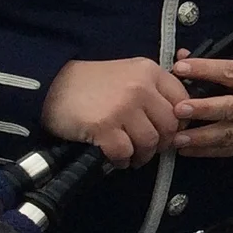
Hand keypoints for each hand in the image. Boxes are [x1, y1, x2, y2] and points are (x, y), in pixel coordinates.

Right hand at [41, 57, 188, 164]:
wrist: (50, 85)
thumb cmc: (90, 83)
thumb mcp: (127, 73)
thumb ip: (152, 87)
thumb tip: (179, 112)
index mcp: (149, 71)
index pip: (182, 100)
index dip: (179, 121)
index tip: (169, 132)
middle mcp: (140, 87)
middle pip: (169, 125)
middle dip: (162, 143)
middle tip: (150, 149)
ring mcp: (123, 107)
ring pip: (150, 141)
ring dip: (143, 155)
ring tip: (132, 156)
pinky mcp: (104, 126)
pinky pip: (125, 152)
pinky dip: (122, 160)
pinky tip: (116, 158)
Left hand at [170, 51, 232, 156]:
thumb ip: (217, 61)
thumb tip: (182, 55)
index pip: (230, 72)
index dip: (205, 69)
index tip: (180, 67)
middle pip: (230, 107)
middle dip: (203, 109)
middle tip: (178, 109)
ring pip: (227, 133)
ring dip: (200, 137)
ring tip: (177, 138)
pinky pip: (228, 150)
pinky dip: (206, 151)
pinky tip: (186, 150)